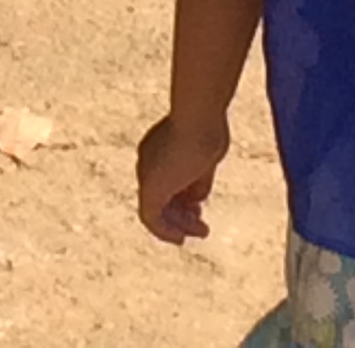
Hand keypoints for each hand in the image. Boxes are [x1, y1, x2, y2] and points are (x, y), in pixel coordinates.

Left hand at [135, 107, 226, 243]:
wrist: (199, 116)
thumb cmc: (208, 127)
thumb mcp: (206, 156)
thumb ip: (199, 178)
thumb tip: (197, 199)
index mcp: (160, 144)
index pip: (169, 176)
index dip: (185, 194)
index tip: (200, 206)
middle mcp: (149, 158)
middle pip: (163, 192)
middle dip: (182, 211)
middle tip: (202, 225)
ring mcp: (147, 172)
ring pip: (156, 208)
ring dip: (178, 224)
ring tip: (202, 233)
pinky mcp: (150, 187)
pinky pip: (150, 218)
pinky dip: (165, 232)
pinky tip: (181, 239)